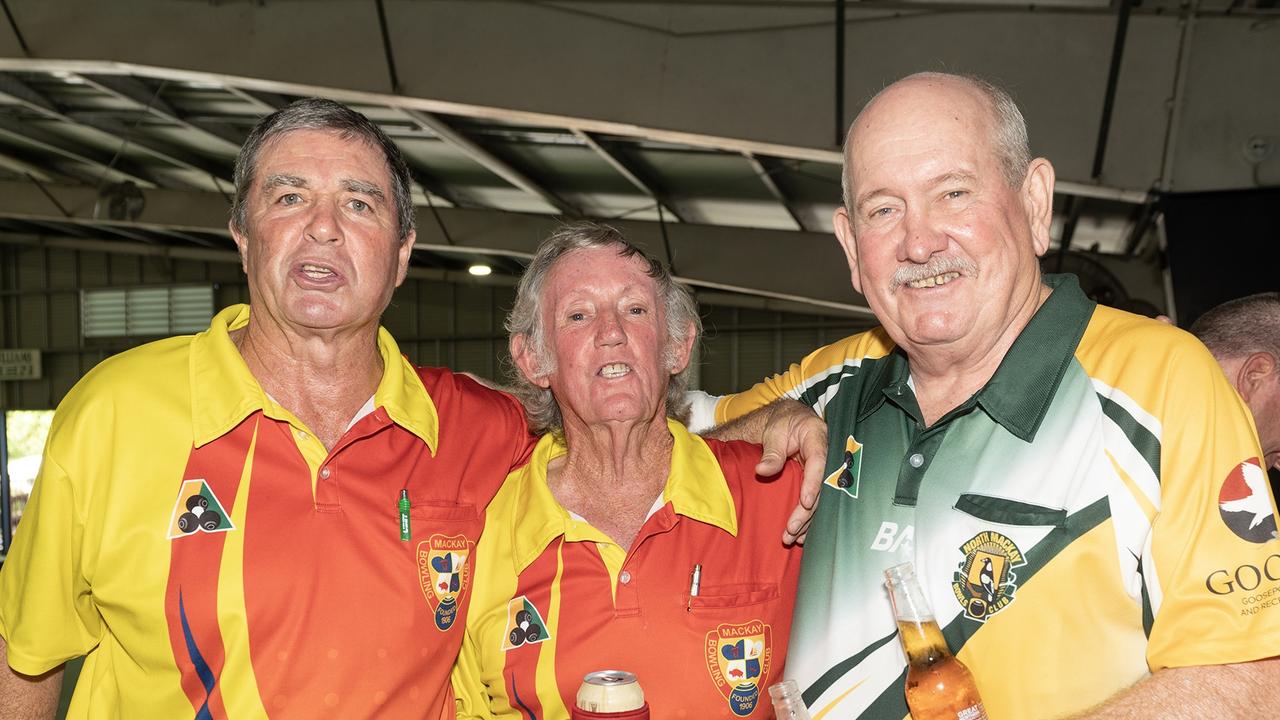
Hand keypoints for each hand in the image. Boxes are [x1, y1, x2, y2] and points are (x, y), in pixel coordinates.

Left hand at [755, 400, 826, 544]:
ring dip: (807, 520)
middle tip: (791, 529)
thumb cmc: (784, 423)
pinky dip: (808, 518)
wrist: (790, 420)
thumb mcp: (775, 432)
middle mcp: (826, 457)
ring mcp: (824, 471)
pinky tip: (801, 535)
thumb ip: (772, 452)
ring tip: (793, 538)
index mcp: (818, 439)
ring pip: (820, 499)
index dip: (813, 485)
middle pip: (821, 488)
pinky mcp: (817, 481)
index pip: (818, 464)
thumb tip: (762, 471)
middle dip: (807, 512)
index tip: (805, 503)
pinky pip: (816, 501)